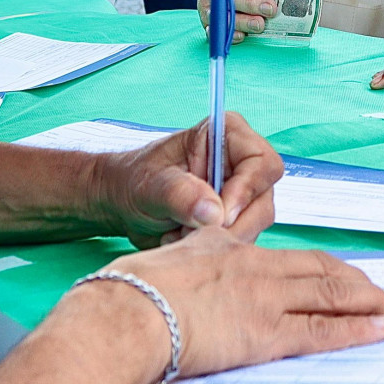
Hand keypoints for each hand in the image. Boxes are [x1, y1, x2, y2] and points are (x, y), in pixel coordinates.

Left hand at [92, 112, 283, 245]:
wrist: (120, 203)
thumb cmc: (132, 180)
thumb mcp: (150, 184)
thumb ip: (181, 194)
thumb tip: (215, 213)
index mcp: (227, 135)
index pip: (262, 163)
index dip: (246, 191)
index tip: (220, 216)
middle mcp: (241, 162)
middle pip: (263, 198)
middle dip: (232, 224)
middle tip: (194, 234)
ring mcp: (241, 192)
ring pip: (255, 223)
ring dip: (219, 239)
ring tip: (180, 234)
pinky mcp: (235, 218)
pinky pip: (241, 239)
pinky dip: (215, 248)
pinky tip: (185, 240)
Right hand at [107, 231, 383, 377]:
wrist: (125, 313)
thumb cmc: (129, 294)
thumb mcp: (164, 261)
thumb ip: (185, 262)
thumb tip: (178, 272)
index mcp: (229, 250)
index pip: (288, 257)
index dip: (320, 267)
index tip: (339, 274)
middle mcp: (254, 268)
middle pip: (319, 270)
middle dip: (355, 282)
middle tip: (379, 293)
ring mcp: (264, 299)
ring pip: (330, 294)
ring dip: (367, 302)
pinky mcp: (266, 333)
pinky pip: (321, 329)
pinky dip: (354, 328)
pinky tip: (376, 328)